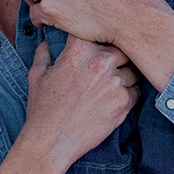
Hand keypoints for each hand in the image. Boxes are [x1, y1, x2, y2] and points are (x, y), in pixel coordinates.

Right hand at [23, 37, 140, 170]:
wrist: (51, 142)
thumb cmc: (42, 108)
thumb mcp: (37, 75)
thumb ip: (44, 53)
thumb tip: (48, 41)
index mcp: (79, 50)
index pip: (99, 30)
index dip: (100, 35)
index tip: (101, 40)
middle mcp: (100, 62)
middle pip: (123, 49)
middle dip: (118, 57)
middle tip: (109, 68)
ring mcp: (115, 82)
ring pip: (132, 71)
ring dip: (124, 77)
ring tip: (110, 87)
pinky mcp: (124, 102)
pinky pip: (136, 91)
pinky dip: (128, 95)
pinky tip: (113, 101)